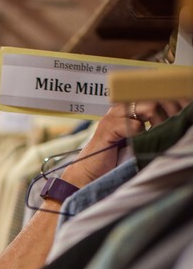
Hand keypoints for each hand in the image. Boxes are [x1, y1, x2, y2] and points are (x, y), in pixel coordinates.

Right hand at [60, 99, 187, 191]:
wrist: (87, 173)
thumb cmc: (110, 159)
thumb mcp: (134, 139)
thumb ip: (147, 127)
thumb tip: (171, 121)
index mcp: (127, 108)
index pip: (153, 94)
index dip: (171, 102)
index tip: (181, 113)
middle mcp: (120, 107)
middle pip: (154, 97)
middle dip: (169, 112)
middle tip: (171, 127)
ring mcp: (113, 117)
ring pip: (148, 107)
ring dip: (159, 122)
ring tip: (158, 135)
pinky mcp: (108, 129)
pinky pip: (135, 125)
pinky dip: (143, 135)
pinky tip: (141, 144)